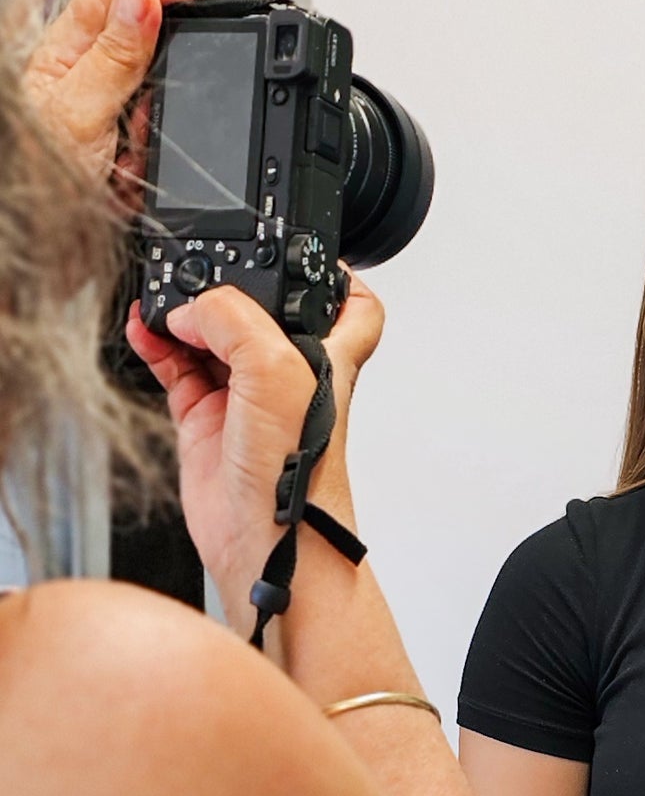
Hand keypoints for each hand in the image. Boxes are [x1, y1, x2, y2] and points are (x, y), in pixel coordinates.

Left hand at [24, 0, 214, 185]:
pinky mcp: (126, 138)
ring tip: (120, 161)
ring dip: (153, 132)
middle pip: (155, 43)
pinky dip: (150, 159)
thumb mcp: (78, 114)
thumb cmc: (30, 173)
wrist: (36, 234)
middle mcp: (90, 66)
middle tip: (143, 120)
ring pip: (164, 98)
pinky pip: (162, 138)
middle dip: (167, 81)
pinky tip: (122, 177)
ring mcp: (111, 103)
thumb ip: (114, 56)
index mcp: (68, 44)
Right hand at [125, 275, 383, 629]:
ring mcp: (244, 396)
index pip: (350, 303)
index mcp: (325, 355)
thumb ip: (234, 319)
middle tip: (199, 276)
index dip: (333, 273)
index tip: (302, 253)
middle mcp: (287, 373)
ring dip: (182, 314)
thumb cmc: (299, 474)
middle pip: (261, 311)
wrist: (267, 542)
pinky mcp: (206, 420)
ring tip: (160, 300)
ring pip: (210, 336)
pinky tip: (142, 330)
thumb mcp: (276, 369)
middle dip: (229, 287)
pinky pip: (176, 368)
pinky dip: (156, 345)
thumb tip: (191, 309)